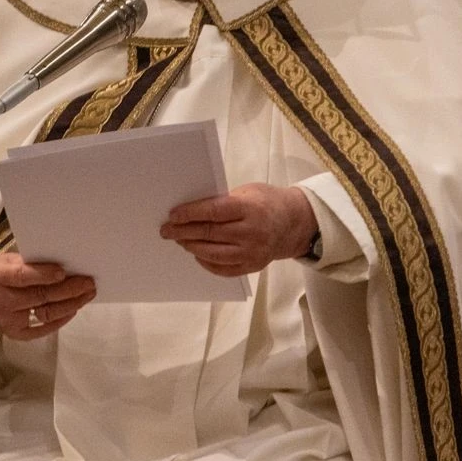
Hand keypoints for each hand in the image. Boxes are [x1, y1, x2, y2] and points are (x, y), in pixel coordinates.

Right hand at [0, 250, 95, 339]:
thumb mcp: (9, 260)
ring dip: (70, 304)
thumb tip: (65, 266)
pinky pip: (43, 329)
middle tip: (88, 283)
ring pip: (46, 313)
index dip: (42, 274)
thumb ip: (31, 262)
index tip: (63, 271)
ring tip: (86, 294)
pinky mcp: (16, 333)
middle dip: (67, 290)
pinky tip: (74, 308)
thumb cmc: (3, 273)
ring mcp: (7, 320)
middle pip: (39, 296)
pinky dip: (61, 319)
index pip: (21, 276)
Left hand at [160, 182, 317, 276]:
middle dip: (183, 232)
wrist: (295, 223)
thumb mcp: (246, 192)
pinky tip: (197, 254)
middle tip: (166, 230)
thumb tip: (190, 211)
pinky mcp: (253, 266)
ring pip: (213, 254)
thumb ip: (222, 201)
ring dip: (192, 247)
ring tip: (180, 241)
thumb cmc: (266, 202)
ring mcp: (253, 252)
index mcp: (250, 209)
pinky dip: (207, 262)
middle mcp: (252, 232)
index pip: (213, 212)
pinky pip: (224, 269)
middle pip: (210, 233)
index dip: (189, 214)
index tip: (172, 215)